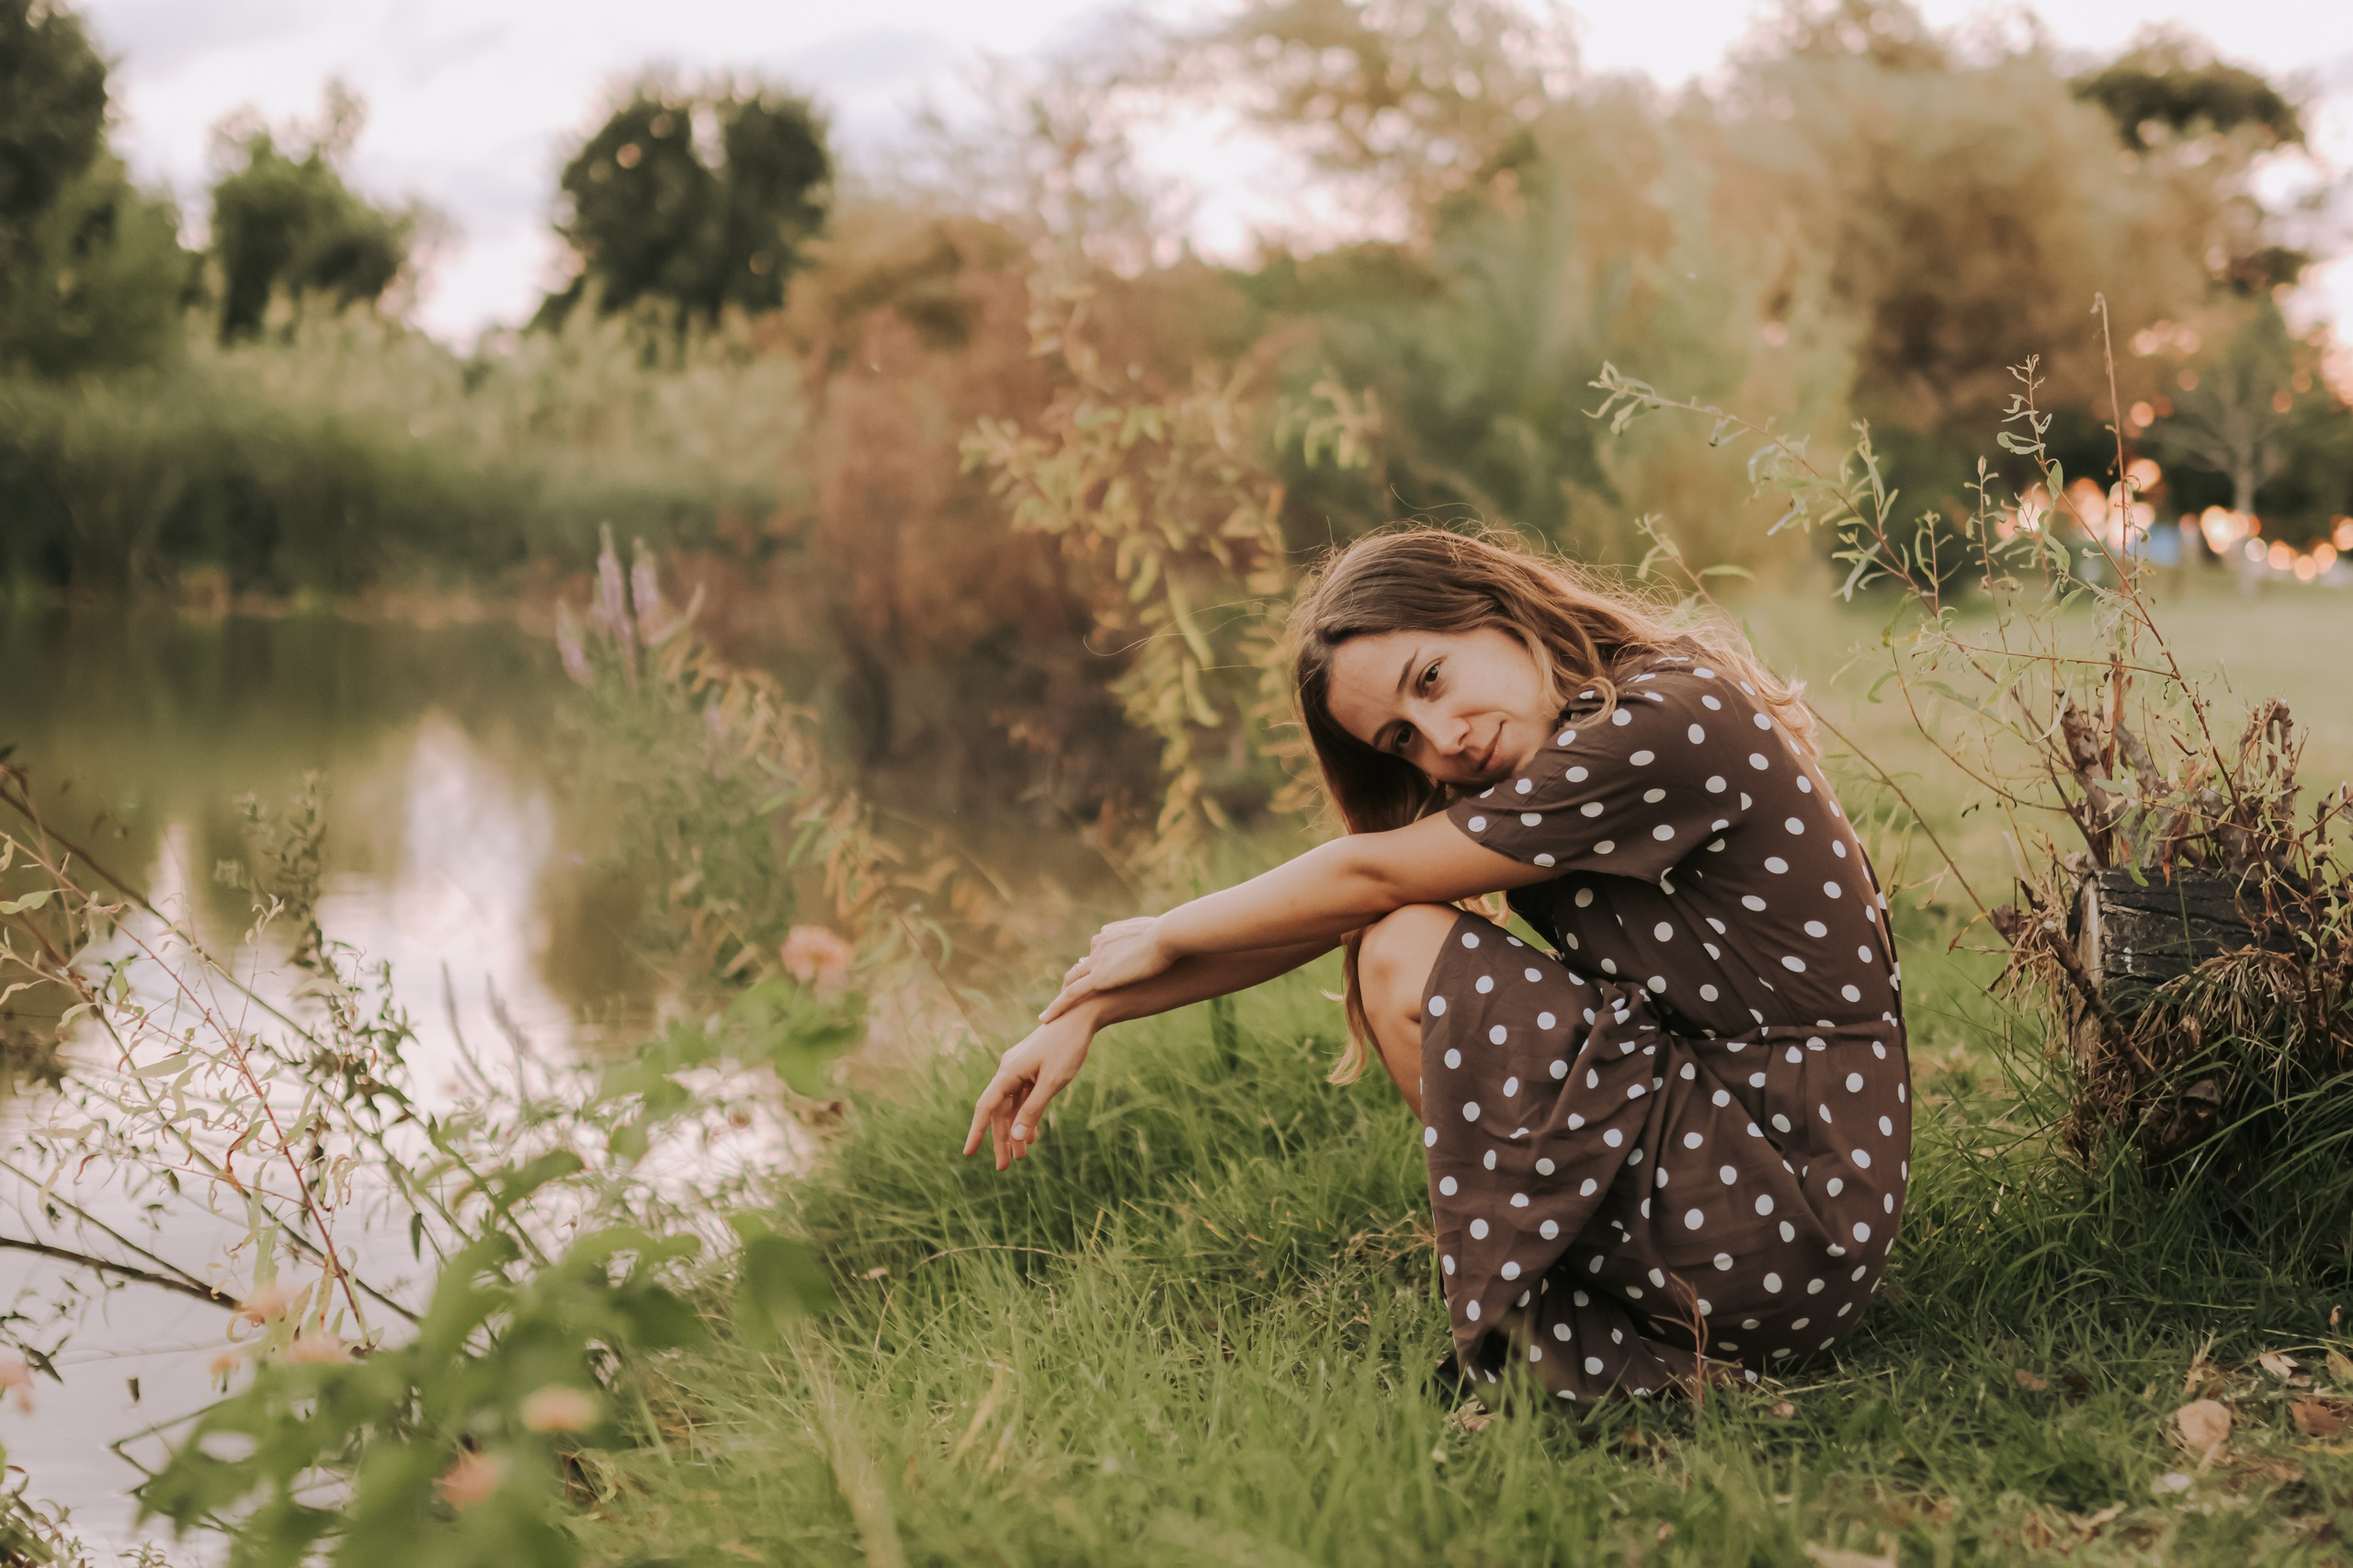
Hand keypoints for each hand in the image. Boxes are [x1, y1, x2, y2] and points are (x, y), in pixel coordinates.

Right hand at [962, 1008, 1097, 1169]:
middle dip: (1002, 1140)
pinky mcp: (1031, 1067)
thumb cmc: (1068, 1047)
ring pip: (1012, 1106)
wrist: (1080, 1016)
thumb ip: (1033, 1109)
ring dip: (1016, 1130)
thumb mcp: (1053, 1082)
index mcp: (1008, 1072)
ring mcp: (1020, 1068)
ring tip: (1021, 1157)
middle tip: (1004, 1168)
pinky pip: (1024, 1097)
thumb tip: (1015, 1136)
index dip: (977, 1132)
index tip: (969, 1153)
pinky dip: (1027, 1115)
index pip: (986, 1107)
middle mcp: (1008, 1070)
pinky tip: (1031, 1135)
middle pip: (1000, 1111)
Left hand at [1039, 915, 1175, 1022]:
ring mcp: (1097, 960)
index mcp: (1112, 933)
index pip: (1099, 950)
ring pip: (1073, 980)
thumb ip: (1156, 938)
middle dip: (1075, 980)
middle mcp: (1100, 944)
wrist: (1168, 935)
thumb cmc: (1174, 935)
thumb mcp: (1163, 934)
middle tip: (1068, 995)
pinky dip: (1057, 1006)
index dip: (1096, 965)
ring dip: (1062, 996)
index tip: (1097, 976)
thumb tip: (1163, 939)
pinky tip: (1047, 1019)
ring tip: (1052, 1012)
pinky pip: (1072, 994)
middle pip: (1082, 966)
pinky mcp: (1098, 978)